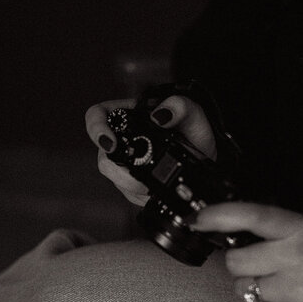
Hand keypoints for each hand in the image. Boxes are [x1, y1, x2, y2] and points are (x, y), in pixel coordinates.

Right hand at [85, 95, 215, 205]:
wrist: (205, 161)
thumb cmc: (196, 133)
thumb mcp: (195, 116)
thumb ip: (181, 107)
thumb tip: (160, 115)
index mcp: (131, 114)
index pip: (98, 115)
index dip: (97, 128)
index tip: (111, 144)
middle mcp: (123, 138)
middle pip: (103, 155)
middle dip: (121, 172)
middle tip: (141, 179)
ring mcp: (124, 163)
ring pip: (114, 177)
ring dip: (133, 185)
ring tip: (153, 184)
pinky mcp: (131, 183)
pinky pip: (128, 192)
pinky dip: (141, 194)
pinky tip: (154, 189)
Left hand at [191, 202, 302, 301]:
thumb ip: (270, 231)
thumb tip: (225, 227)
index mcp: (301, 231)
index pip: (254, 216)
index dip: (221, 215)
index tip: (200, 218)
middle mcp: (298, 257)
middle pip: (236, 261)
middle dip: (240, 265)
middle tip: (261, 266)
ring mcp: (296, 290)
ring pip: (243, 288)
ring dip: (253, 288)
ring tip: (280, 286)